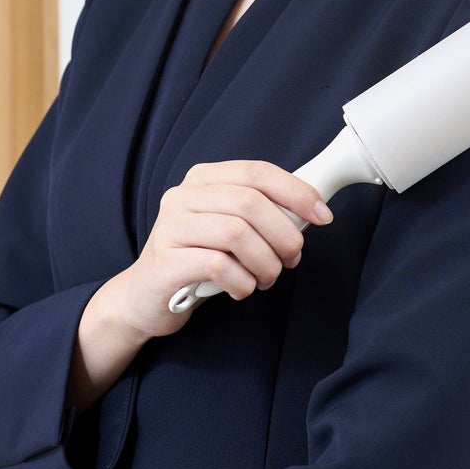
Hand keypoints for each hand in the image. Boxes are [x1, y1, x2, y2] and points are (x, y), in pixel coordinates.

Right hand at [69, 161, 332, 408]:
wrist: (146, 297)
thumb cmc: (196, 260)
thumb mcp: (228, 228)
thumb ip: (259, 213)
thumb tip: (311, 211)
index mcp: (202, 179)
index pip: (257, 172)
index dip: (296, 192)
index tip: (323, 216)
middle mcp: (182, 196)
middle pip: (249, 202)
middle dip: (284, 234)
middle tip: (291, 259)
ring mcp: (170, 227)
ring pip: (236, 233)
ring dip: (265, 262)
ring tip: (266, 278)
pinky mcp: (166, 262)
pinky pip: (218, 266)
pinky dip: (242, 282)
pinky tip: (241, 289)